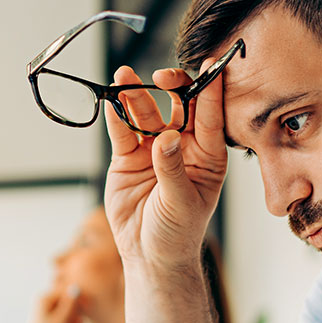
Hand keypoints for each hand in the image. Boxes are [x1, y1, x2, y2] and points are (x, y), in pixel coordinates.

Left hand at [20, 285, 82, 322]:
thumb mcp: (61, 320)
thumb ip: (69, 304)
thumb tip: (76, 287)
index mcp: (43, 298)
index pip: (65, 292)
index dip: (78, 299)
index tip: (88, 307)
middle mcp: (42, 300)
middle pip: (66, 301)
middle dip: (74, 315)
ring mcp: (44, 307)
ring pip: (66, 310)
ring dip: (71, 322)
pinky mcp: (47, 315)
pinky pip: (62, 315)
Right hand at [102, 62, 228, 269]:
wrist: (150, 256)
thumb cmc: (178, 232)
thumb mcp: (181, 202)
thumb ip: (172, 169)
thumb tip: (166, 138)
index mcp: (207, 155)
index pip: (209, 116)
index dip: (211, 90)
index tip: (211, 66)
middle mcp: (182, 146)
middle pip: (178, 106)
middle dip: (171, 87)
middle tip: (161, 76)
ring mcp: (153, 149)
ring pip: (146, 114)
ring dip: (135, 95)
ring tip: (124, 78)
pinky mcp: (128, 157)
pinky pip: (122, 131)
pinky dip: (115, 116)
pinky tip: (110, 100)